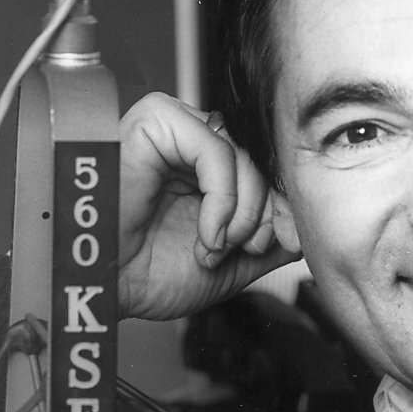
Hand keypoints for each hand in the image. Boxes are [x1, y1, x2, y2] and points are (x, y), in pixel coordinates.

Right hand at [117, 93, 298, 319]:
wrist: (105, 288)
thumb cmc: (149, 275)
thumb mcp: (231, 262)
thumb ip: (270, 240)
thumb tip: (307, 226)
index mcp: (207, 170)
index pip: (266, 170)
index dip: (279, 207)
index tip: (274, 244)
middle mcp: (192, 146)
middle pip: (260, 162)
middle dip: (264, 214)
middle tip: (243, 250)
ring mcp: (173, 130)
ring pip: (243, 155)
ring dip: (241, 212)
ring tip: (215, 248)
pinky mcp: (155, 123)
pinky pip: (216, 149)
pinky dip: (223, 198)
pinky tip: (208, 234)